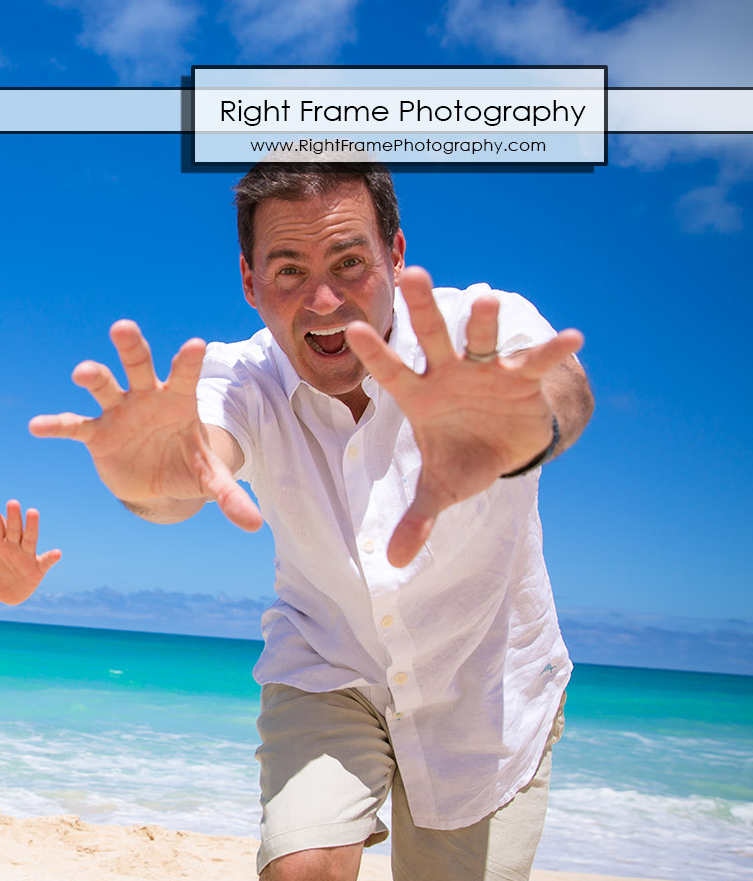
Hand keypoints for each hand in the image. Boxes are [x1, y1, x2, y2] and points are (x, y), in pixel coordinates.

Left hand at [0, 500, 61, 604]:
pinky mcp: (37, 568)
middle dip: (13, 517)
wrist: (2, 592)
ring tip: (33, 512)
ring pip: (30, 539)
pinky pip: (45, 562)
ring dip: (32, 526)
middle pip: (14, 529)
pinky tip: (57, 553)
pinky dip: (51, 558)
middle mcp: (14, 545)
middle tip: (12, 503)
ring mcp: (26, 555)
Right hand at [29, 320, 260, 530]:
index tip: (196, 345)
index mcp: (178, 400)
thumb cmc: (186, 466)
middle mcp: (145, 397)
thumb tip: (255, 524)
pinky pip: (75, 425)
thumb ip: (227, 495)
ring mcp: (118, 412)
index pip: (184, 376)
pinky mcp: (96, 433)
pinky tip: (37, 426)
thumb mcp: (207, 479)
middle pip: (137, 365)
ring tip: (82, 372)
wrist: (156, 482)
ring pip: (104, 386)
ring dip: (93, 377)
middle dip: (130, 347)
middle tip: (122, 327)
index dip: (188, 362)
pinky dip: (56, 425)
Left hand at [345, 267, 583, 567]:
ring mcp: (485, 372)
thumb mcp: (440, 490)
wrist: (505, 446)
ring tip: (486, 299)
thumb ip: (417, 519)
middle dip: (421, 309)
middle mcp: (449, 375)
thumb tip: (392, 563)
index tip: (351, 329)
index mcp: (420, 397)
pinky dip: (551, 351)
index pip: (390, 372)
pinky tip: (573, 337)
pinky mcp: (521, 379)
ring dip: (483, 323)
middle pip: (431, 338)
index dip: (373, 354)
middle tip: (411, 273)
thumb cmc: (463, 456)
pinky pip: (535, 362)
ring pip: (480, 341)